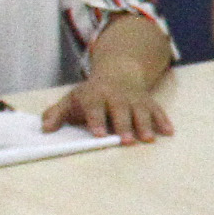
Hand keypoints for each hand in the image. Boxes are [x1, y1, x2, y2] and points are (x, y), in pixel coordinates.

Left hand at [46, 75, 172, 141]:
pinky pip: (157, 111)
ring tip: (147, 139)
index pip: (95, 107)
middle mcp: (116, 96)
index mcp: (94, 95)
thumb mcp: (71, 100)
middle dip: (124, 125)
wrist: (118, 73)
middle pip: (120, 110)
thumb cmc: (91, 94)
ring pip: (140, 111)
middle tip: (126, 141)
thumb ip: (56, 114)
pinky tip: (168, 132)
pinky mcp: (148, 102)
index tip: (99, 135)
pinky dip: (163, 121)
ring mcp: (134, 99)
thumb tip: (45, 129)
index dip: (97, 120)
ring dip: (144, 125)